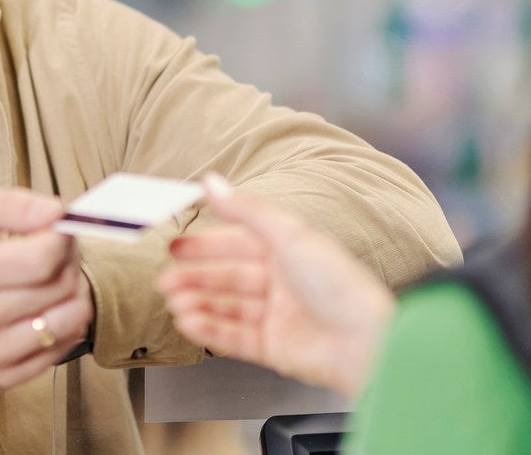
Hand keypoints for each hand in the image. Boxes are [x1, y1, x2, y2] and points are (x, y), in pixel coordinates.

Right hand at [0, 189, 91, 389]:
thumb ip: (11, 205)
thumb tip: (55, 212)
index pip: (42, 259)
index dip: (61, 238)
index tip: (56, 229)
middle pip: (59, 287)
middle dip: (68, 260)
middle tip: (54, 249)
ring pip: (68, 321)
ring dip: (73, 293)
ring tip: (54, 278)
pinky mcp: (2, 376)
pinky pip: (60, 350)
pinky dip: (65, 325)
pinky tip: (47, 307)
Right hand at [157, 176, 396, 394]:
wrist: (365, 341)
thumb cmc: (340, 284)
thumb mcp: (288, 234)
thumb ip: (246, 209)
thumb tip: (212, 182)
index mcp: (291, 251)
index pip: (239, 243)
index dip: (206, 245)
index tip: (176, 246)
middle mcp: (284, 283)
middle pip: (229, 278)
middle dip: (196, 278)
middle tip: (165, 279)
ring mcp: (279, 317)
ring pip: (228, 308)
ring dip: (198, 303)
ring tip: (173, 302)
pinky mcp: (275, 349)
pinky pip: (234, 337)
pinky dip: (210, 330)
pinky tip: (189, 323)